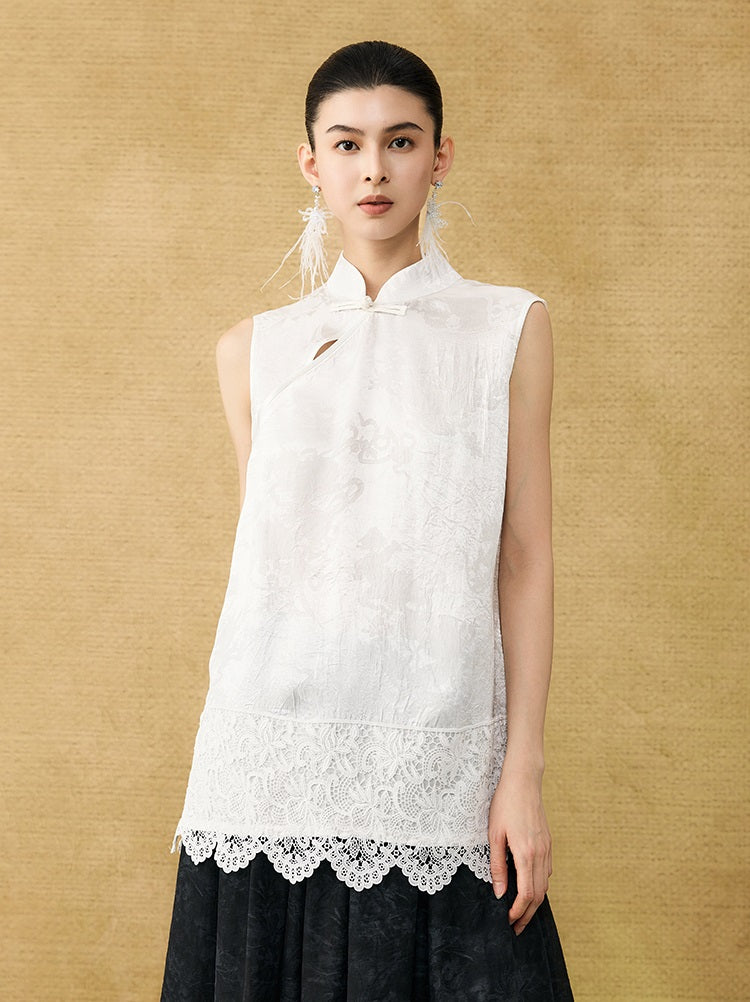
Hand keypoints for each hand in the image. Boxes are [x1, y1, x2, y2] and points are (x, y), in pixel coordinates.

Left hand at [488, 767, 551, 934]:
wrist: (523, 781)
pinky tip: (528, 887)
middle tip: (516, 928)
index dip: (518, 911)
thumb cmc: (505, 804)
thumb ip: (498, 865)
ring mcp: (547, 848)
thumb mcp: (494, 834)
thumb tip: (499, 892)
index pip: (527, 893)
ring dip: (534, 902)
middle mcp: (540, 854)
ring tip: (520, 912)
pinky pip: (546, 871)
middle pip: (539, 894)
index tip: (509, 921)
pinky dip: (539, 885)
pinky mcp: (548, 843)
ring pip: (545, 884)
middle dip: (528, 914)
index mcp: (526, 853)